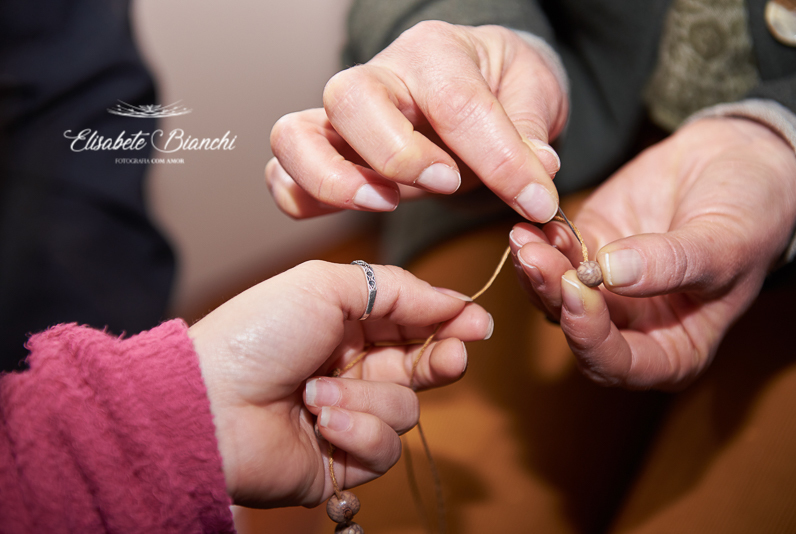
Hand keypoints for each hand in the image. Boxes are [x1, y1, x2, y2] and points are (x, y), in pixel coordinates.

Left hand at [188, 260, 491, 507]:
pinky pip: (384, 449)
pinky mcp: (343, 460)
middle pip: (422, 367)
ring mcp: (348, 415)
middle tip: (454, 355)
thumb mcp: (326, 287)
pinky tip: (322, 422)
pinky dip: (357, 432)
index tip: (478, 322)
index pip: (413, 322)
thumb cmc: (257, 335)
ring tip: (317, 391)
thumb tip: (454, 299)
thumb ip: (396, 289)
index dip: (448, 321)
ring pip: (405, 409)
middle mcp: (350, 368)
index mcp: (346, 324)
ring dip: (367, 397)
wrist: (207, 404)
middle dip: (441, 359)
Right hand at [266, 21, 567, 221]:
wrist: (473, 76)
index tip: (534, 200)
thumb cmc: (500, 81)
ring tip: (386, 204)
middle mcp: (378, 76)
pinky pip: (282, 174)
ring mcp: (341, 116)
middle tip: (446, 183)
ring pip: (295, 135)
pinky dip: (303, 198)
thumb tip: (537, 174)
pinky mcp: (326, 151)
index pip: (456, 102)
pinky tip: (356, 211)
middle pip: (350, 99)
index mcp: (436, 51)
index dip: (497, 158)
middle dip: (397, 153)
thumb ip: (530, 129)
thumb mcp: (533, 91)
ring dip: (333, 179)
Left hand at [510, 117, 795, 389]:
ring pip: (554, 296)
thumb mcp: (725, 242)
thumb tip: (611, 274)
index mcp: (673, 349)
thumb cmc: (750, 214)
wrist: (736, 163)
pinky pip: (553, 256)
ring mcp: (604, 291)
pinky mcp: (586, 252)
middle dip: (552, 296)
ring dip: (535, 270)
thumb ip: (672, 263)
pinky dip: (540, 242)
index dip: (591, 337)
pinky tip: (530, 223)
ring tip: (525, 237)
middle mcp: (632, 328)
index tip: (575, 292)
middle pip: (576, 330)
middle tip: (536, 257)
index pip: (620, 364)